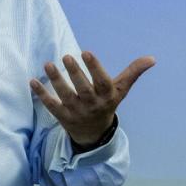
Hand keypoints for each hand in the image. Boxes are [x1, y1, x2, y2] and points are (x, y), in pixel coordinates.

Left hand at [29, 51, 154, 146]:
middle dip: (75, 73)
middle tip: (66, 56)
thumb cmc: (107, 103)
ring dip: (56, 80)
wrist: (95, 134)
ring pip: (65, 95)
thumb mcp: (121, 90)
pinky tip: (32, 81)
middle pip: (83, 89)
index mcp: (107, 96)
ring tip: (48, 64)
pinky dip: (41, 94)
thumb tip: (152, 58)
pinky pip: (51, 105)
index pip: (102, 82)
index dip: (95, 67)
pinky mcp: (62, 117)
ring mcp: (76, 112)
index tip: (86, 51)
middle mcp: (92, 105)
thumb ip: (133, 73)